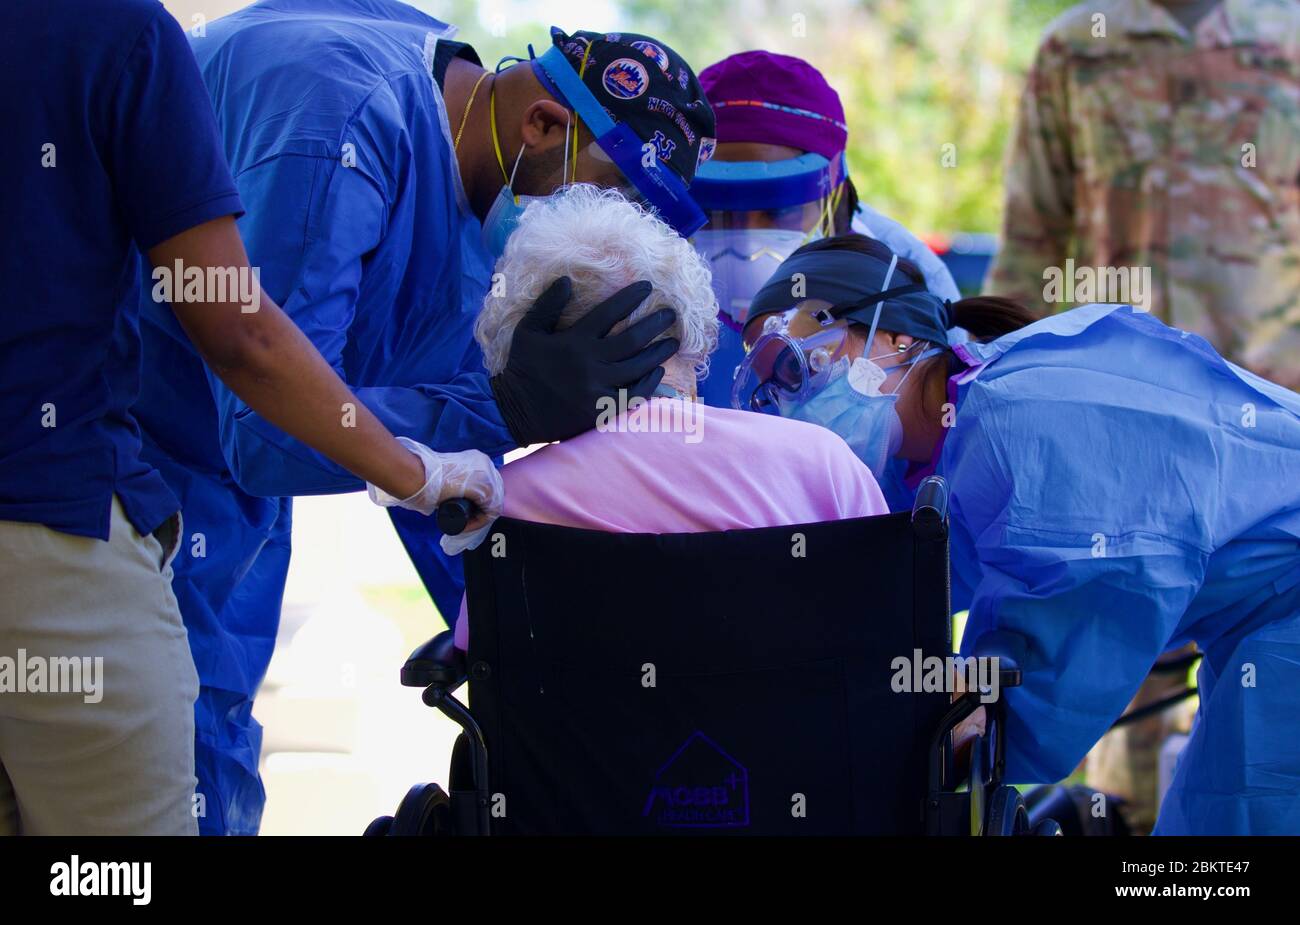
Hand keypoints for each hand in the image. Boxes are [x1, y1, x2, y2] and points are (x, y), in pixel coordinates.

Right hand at [367, 439, 503, 553]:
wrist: (419, 474)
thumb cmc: (426, 475)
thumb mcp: (448, 475)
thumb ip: (454, 481)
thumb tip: (452, 494)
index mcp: (479, 459)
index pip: (488, 485)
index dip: (478, 502)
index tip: (465, 513)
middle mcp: (487, 464)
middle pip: (492, 494)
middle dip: (479, 510)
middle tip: (464, 520)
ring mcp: (489, 476)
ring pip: (493, 504)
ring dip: (478, 518)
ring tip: (463, 524)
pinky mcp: (486, 489)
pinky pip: (490, 512)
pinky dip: (478, 522)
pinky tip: (465, 526)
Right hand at [490, 277, 678, 444]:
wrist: (514, 412)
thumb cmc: (523, 367)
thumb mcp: (528, 330)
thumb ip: (547, 304)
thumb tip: (567, 279)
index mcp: (573, 341)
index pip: (609, 313)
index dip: (631, 297)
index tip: (647, 287)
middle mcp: (589, 363)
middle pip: (632, 340)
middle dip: (655, 324)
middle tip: (671, 314)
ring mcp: (597, 388)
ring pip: (638, 367)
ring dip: (658, 353)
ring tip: (672, 342)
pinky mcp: (601, 410)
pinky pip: (633, 396)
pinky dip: (649, 384)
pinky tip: (658, 372)